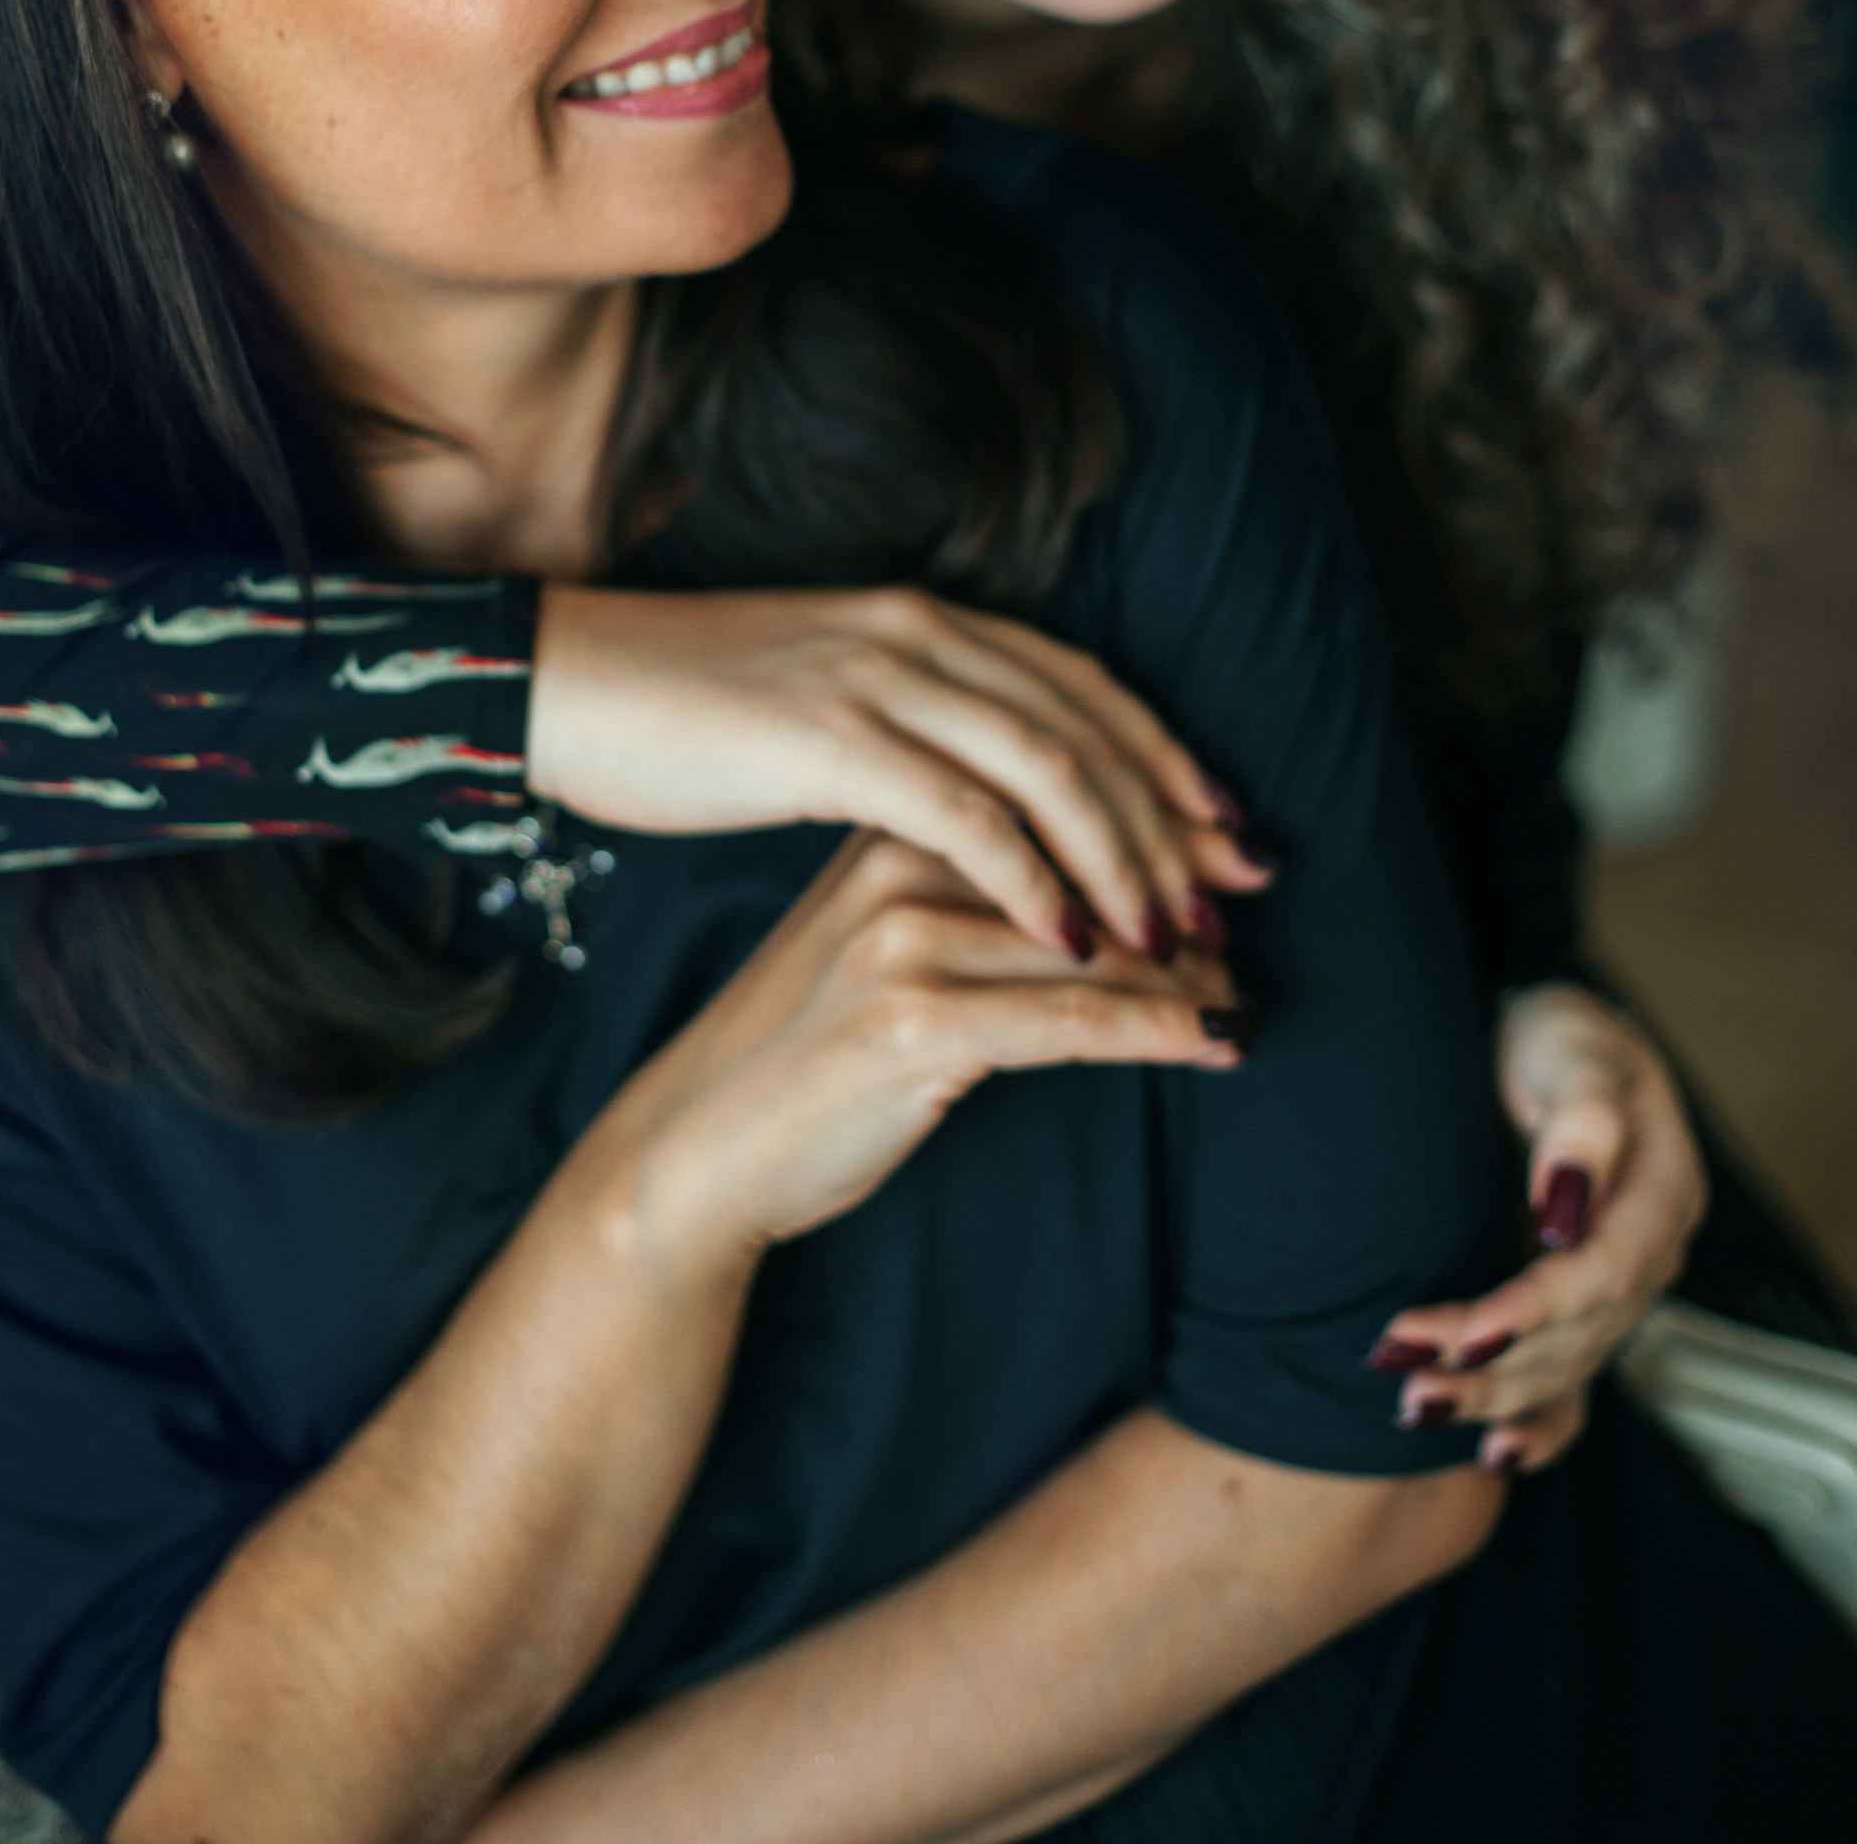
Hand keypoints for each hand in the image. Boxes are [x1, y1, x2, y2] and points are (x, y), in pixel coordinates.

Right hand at [530, 582, 1270, 960]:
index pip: (1084, 687)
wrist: (566, 684)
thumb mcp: (824, 697)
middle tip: (1242, 893)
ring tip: (1177, 937)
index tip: (1229, 829)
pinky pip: (966, 818)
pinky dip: (1035, 880)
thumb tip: (980, 782)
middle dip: (1176, 818)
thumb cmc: (682, 711)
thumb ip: (910, 723)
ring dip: (1125, 860)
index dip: (1167, 759)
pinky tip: (1073, 940)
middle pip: (1090, 729)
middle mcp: (918, 637)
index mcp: (922, 621)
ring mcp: (877, 685)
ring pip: (1051, 770)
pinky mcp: (830, 745)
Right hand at [589, 830, 1244, 1271]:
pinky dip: (1164, 1033)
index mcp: (895, 819)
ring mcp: (904, 941)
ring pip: (1096, 945)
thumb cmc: (801, 1048)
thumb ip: (965, 891)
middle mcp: (901, 863)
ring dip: (1193, 979)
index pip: (1063, 802)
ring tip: (1250, 1003)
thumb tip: (1097, 890)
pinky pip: (1077, 1020)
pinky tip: (1221, 1044)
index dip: (1163, 827)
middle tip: (1253, 938)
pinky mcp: (914, 1025)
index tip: (1237, 859)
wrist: (696, 1145)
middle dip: (1186, 903)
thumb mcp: (878, 937)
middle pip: (1091, 868)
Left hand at [1365, 984, 1707, 1470]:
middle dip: (1492, 1361)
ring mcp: (1615, 1290)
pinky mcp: (1576, 1308)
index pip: (1603, 1271)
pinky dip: (1537, 1426)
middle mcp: (1647, 1254)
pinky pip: (1572, 1386)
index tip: (1465, 1330)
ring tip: (1413, 1406)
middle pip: (1579, 1333)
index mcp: (1660, 1192)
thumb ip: (1580, 1118)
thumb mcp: (1573, 1046)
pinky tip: (1493, 1454)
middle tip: (1402, 1370)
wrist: (1545, 1044)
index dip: (1536, 1308)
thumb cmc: (1558, 1036)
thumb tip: (1564, 1207)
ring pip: (1566, 1365)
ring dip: (1492, 1395)